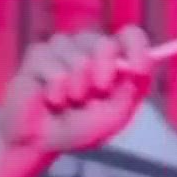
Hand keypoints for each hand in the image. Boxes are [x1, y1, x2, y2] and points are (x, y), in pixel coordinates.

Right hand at [0, 28, 152, 176]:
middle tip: (97, 94)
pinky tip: (52, 100)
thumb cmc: (79, 128)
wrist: (40, 140)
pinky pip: (54, 70)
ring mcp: (63, 48)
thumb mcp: (112, 117)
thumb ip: (128, 93)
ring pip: (79, 58)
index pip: (131, 36)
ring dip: (77, 90)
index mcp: (113, 59)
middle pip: (105, 44)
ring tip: (69, 103)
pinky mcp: (38, 54)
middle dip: (104, 74)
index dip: (137, 48)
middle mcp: (89, 48)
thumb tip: (135, 69)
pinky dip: (56, 93)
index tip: (138, 70)